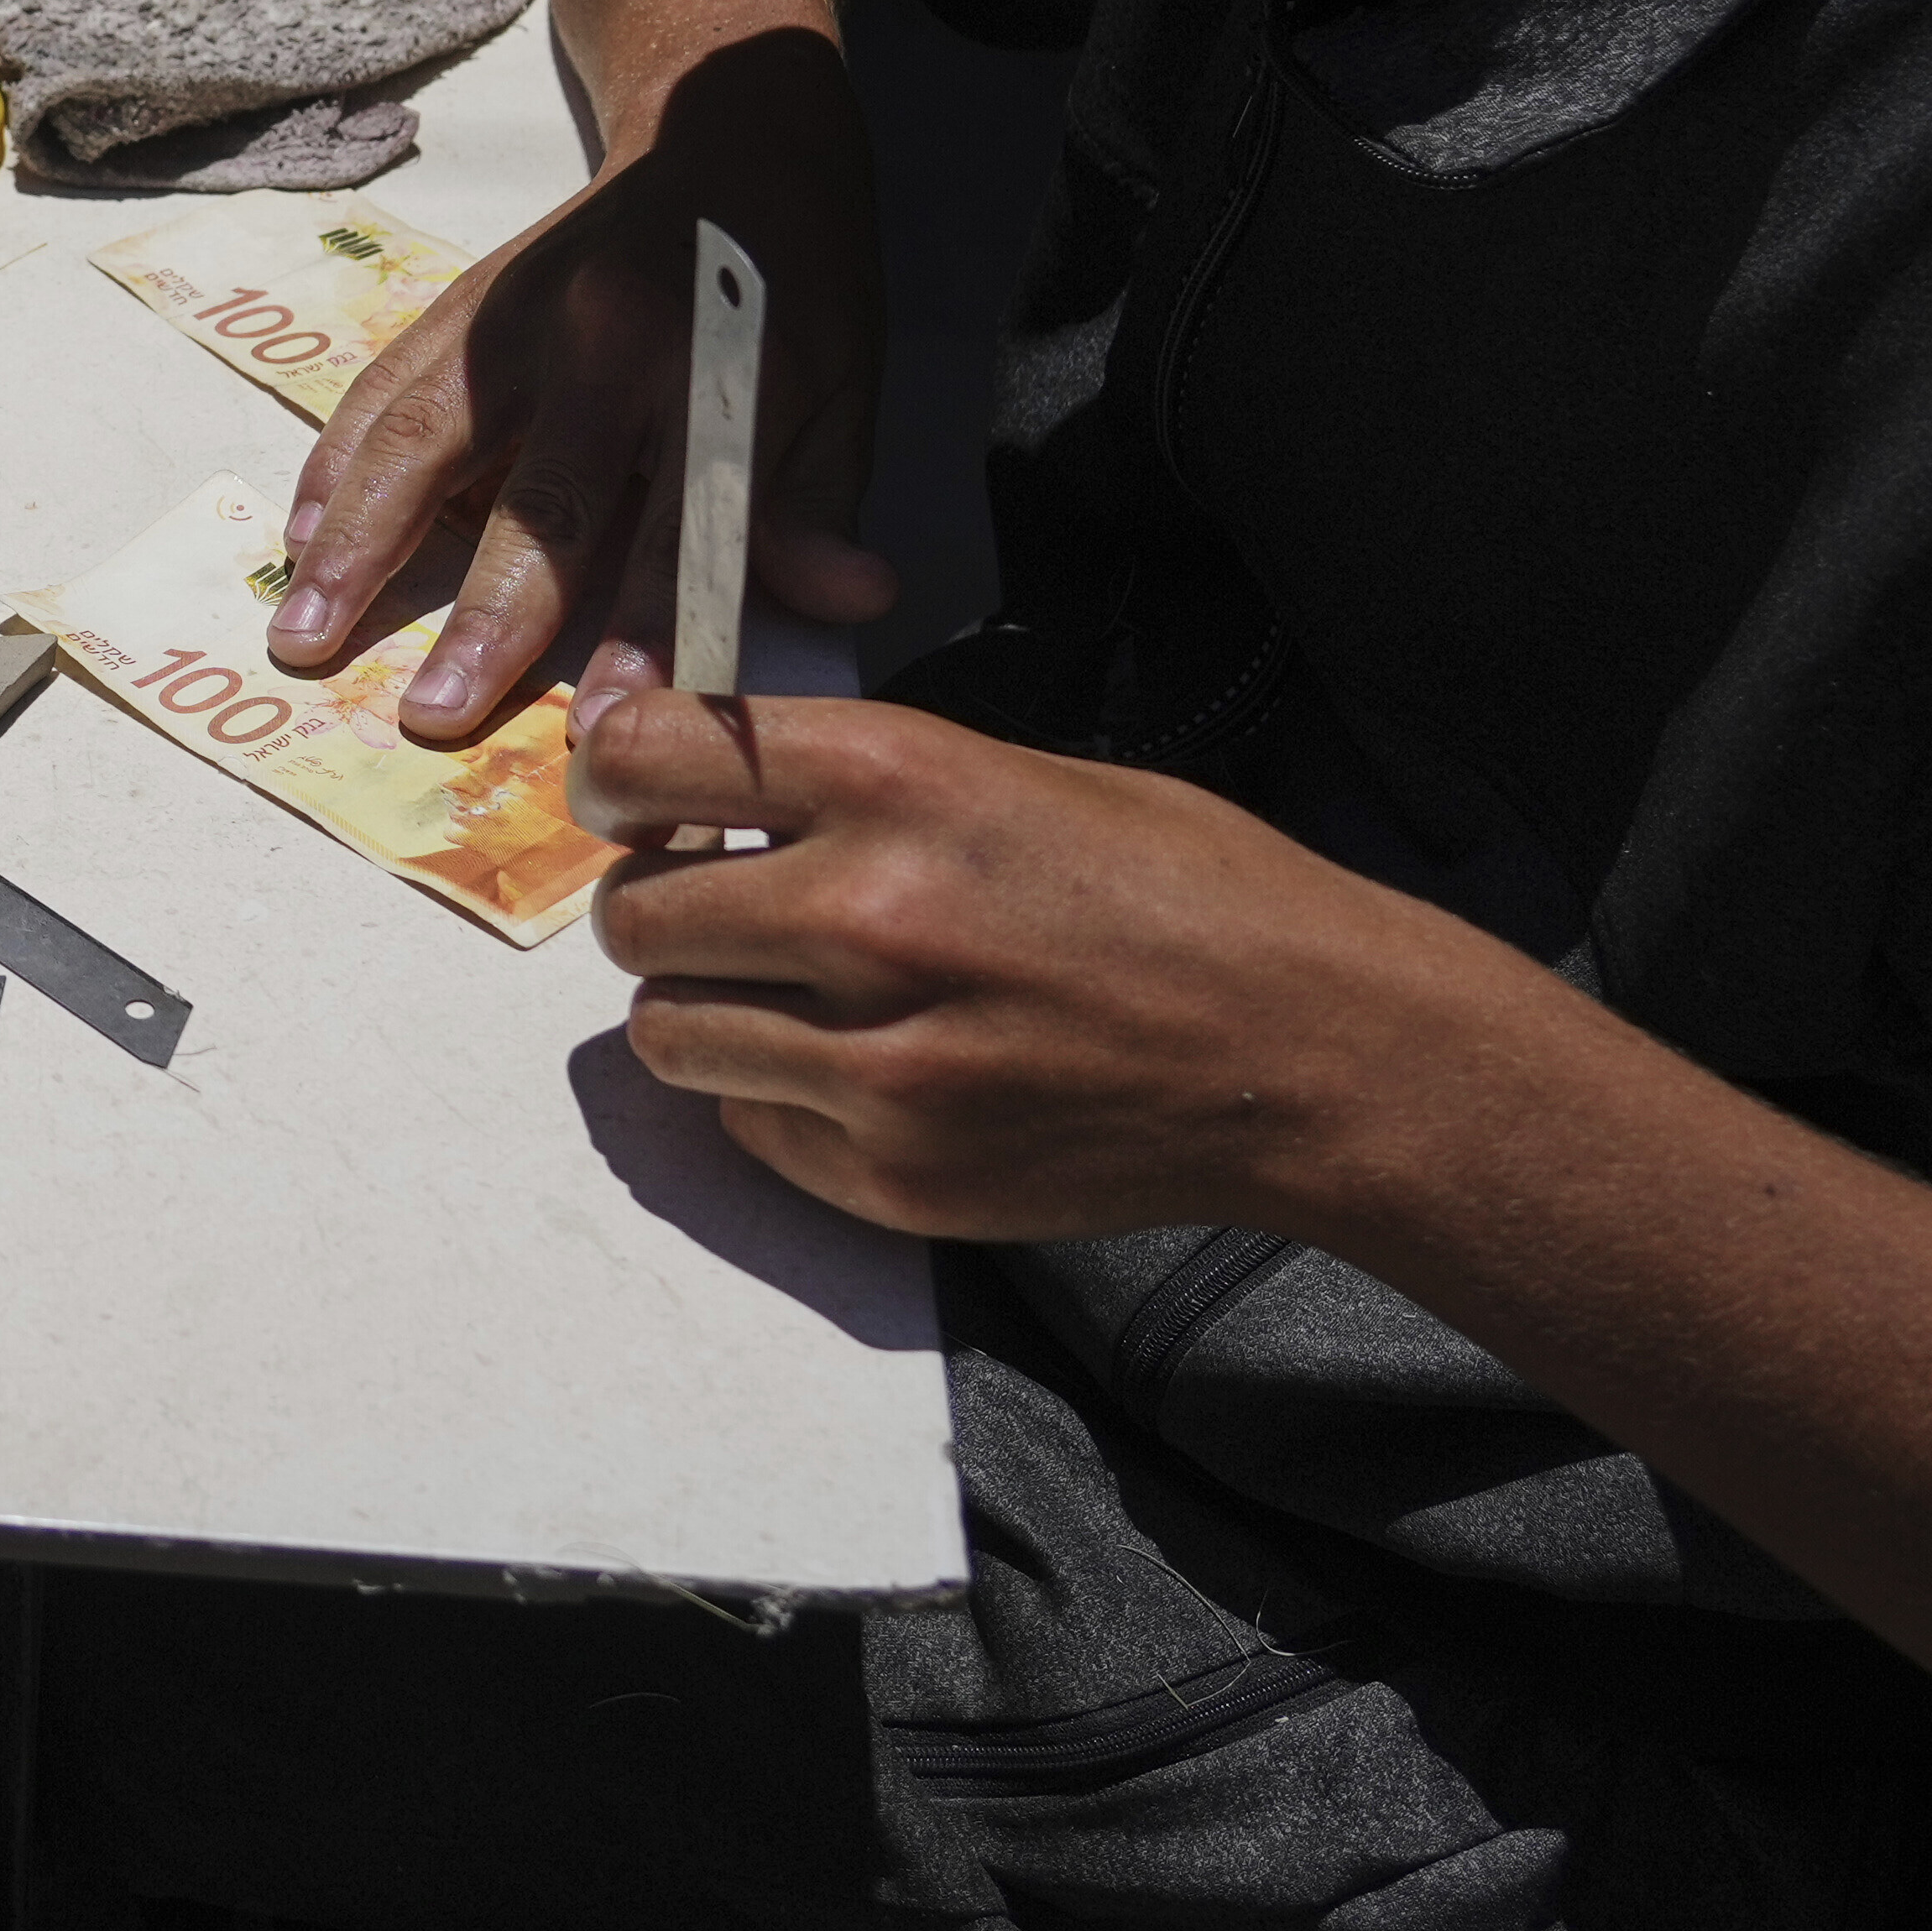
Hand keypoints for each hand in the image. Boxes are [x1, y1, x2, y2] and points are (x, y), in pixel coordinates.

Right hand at [277, 26, 894, 741]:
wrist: (727, 127)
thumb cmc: (794, 282)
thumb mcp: (840, 384)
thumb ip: (819, 500)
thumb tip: (852, 595)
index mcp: (714, 374)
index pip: (684, 525)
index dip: (652, 628)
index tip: (613, 722)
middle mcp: (605, 344)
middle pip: (538, 501)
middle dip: (482, 616)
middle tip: (430, 713)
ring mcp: (517, 317)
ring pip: (422, 439)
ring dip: (357, 545)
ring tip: (303, 633)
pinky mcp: (462, 301)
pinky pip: (382, 388)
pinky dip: (336, 465)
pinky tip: (301, 536)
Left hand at [581, 696, 1571, 1246]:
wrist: (1314, 1051)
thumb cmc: (1188, 891)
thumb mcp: (1015, 773)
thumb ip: (852, 781)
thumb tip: (702, 781)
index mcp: (896, 781)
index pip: (647, 756)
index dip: (617, 777)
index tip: (631, 796)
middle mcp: (867, 914)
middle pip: (631, 914)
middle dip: (659, 908)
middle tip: (721, 911)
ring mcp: (878, 1059)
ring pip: (669, 1034)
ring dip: (706, 1011)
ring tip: (792, 999)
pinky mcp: (897, 1173)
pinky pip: (749, 1129)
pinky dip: (781, 1103)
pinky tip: (870, 1072)